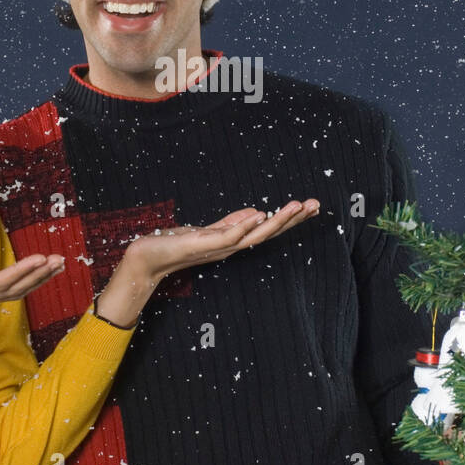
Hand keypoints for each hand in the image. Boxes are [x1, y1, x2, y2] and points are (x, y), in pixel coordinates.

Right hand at [0, 243, 66, 331]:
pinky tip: (37, 271)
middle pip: (11, 290)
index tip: (41, 259)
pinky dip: (24, 280)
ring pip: (11, 292)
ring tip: (57, 265)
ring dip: (35, 280)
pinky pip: (5, 289)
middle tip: (60, 260)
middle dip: (37, 276)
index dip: (21, 272)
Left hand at [95, 198, 320, 327]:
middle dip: (293, 220)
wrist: (147, 259)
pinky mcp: (202, 244)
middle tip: (317, 206)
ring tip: (297, 207)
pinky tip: (259, 214)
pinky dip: (244, 226)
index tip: (312, 207)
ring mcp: (218, 247)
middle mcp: (230, 246)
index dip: (290, 219)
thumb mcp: (210, 230)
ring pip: (254, 235)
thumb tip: (256, 211)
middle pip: (268, 233)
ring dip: (277, 221)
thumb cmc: (176, 245)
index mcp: (234, 241)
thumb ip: (232, 222)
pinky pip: (228, 236)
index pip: (268, 229)